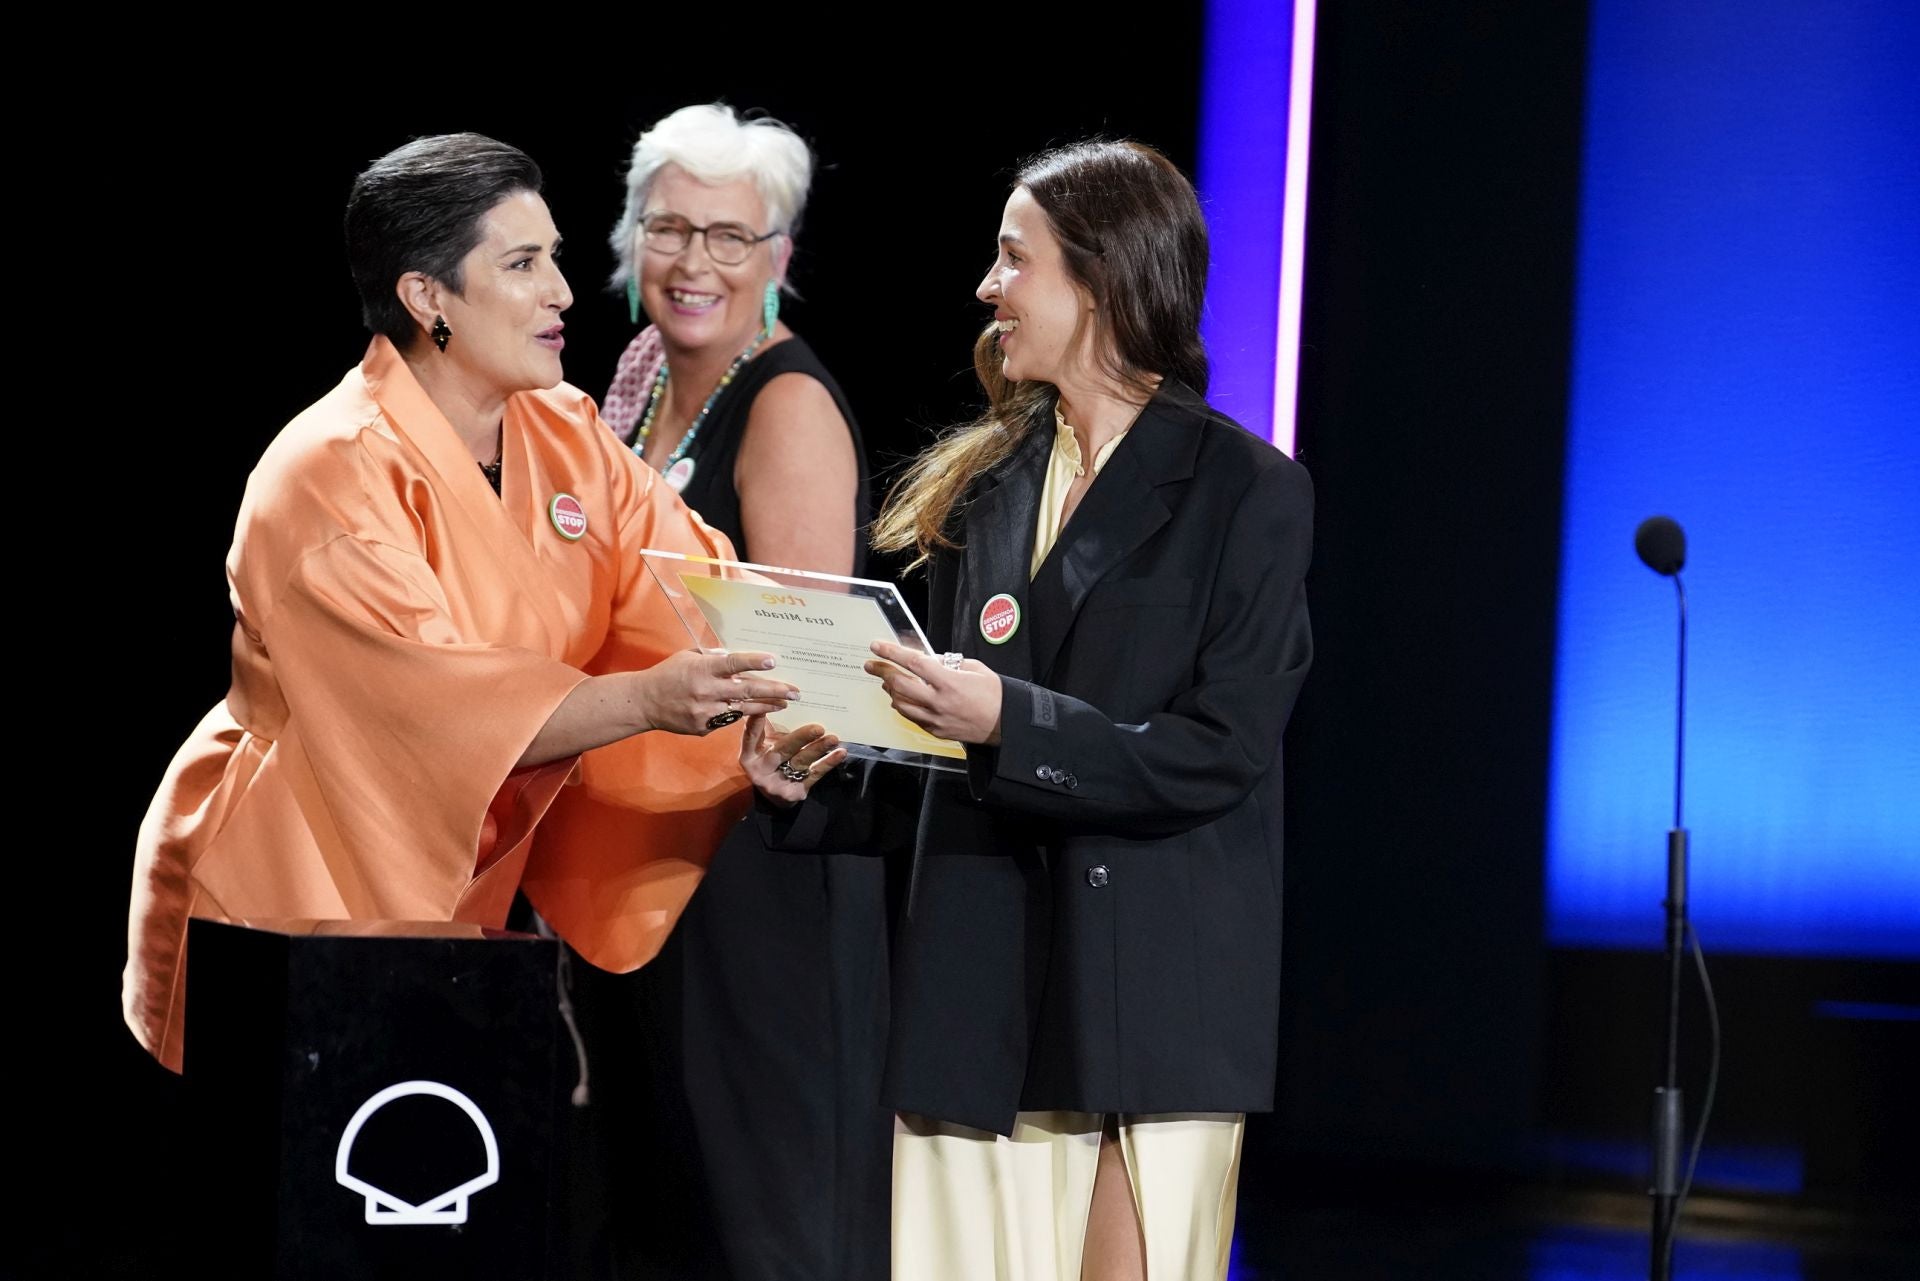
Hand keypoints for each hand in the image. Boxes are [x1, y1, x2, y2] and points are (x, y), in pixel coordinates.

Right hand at [636, 650, 797, 735]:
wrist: (644, 702)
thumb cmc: (669, 674)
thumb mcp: (689, 657)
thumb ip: (714, 658)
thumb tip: (738, 658)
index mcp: (702, 670)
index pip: (733, 664)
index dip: (754, 662)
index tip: (774, 661)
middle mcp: (705, 691)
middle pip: (746, 691)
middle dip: (774, 691)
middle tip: (795, 691)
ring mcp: (705, 713)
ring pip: (743, 710)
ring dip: (766, 707)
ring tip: (785, 703)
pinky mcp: (704, 728)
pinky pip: (727, 721)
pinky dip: (740, 715)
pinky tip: (755, 713)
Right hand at [742, 716, 848, 805]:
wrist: (775, 795)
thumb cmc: (770, 760)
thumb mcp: (762, 745)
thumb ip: (765, 726)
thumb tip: (772, 697)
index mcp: (749, 755)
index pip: (751, 736)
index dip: (756, 722)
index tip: (768, 706)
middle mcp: (761, 770)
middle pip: (782, 751)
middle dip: (801, 738)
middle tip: (818, 728)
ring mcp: (778, 783)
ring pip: (801, 762)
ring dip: (819, 749)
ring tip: (833, 738)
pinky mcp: (795, 792)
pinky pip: (814, 774)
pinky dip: (828, 762)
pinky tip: (840, 753)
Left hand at [863, 641, 1002, 745]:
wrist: (1006, 723)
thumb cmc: (994, 695)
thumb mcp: (974, 668)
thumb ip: (948, 663)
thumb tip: (929, 660)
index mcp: (949, 682)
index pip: (913, 663)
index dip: (892, 653)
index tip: (878, 646)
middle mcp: (939, 701)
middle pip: (900, 685)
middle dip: (882, 672)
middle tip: (871, 665)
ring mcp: (936, 719)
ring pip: (901, 704)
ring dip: (890, 690)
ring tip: (885, 681)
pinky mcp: (936, 731)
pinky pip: (912, 717)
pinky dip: (902, 706)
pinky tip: (899, 699)